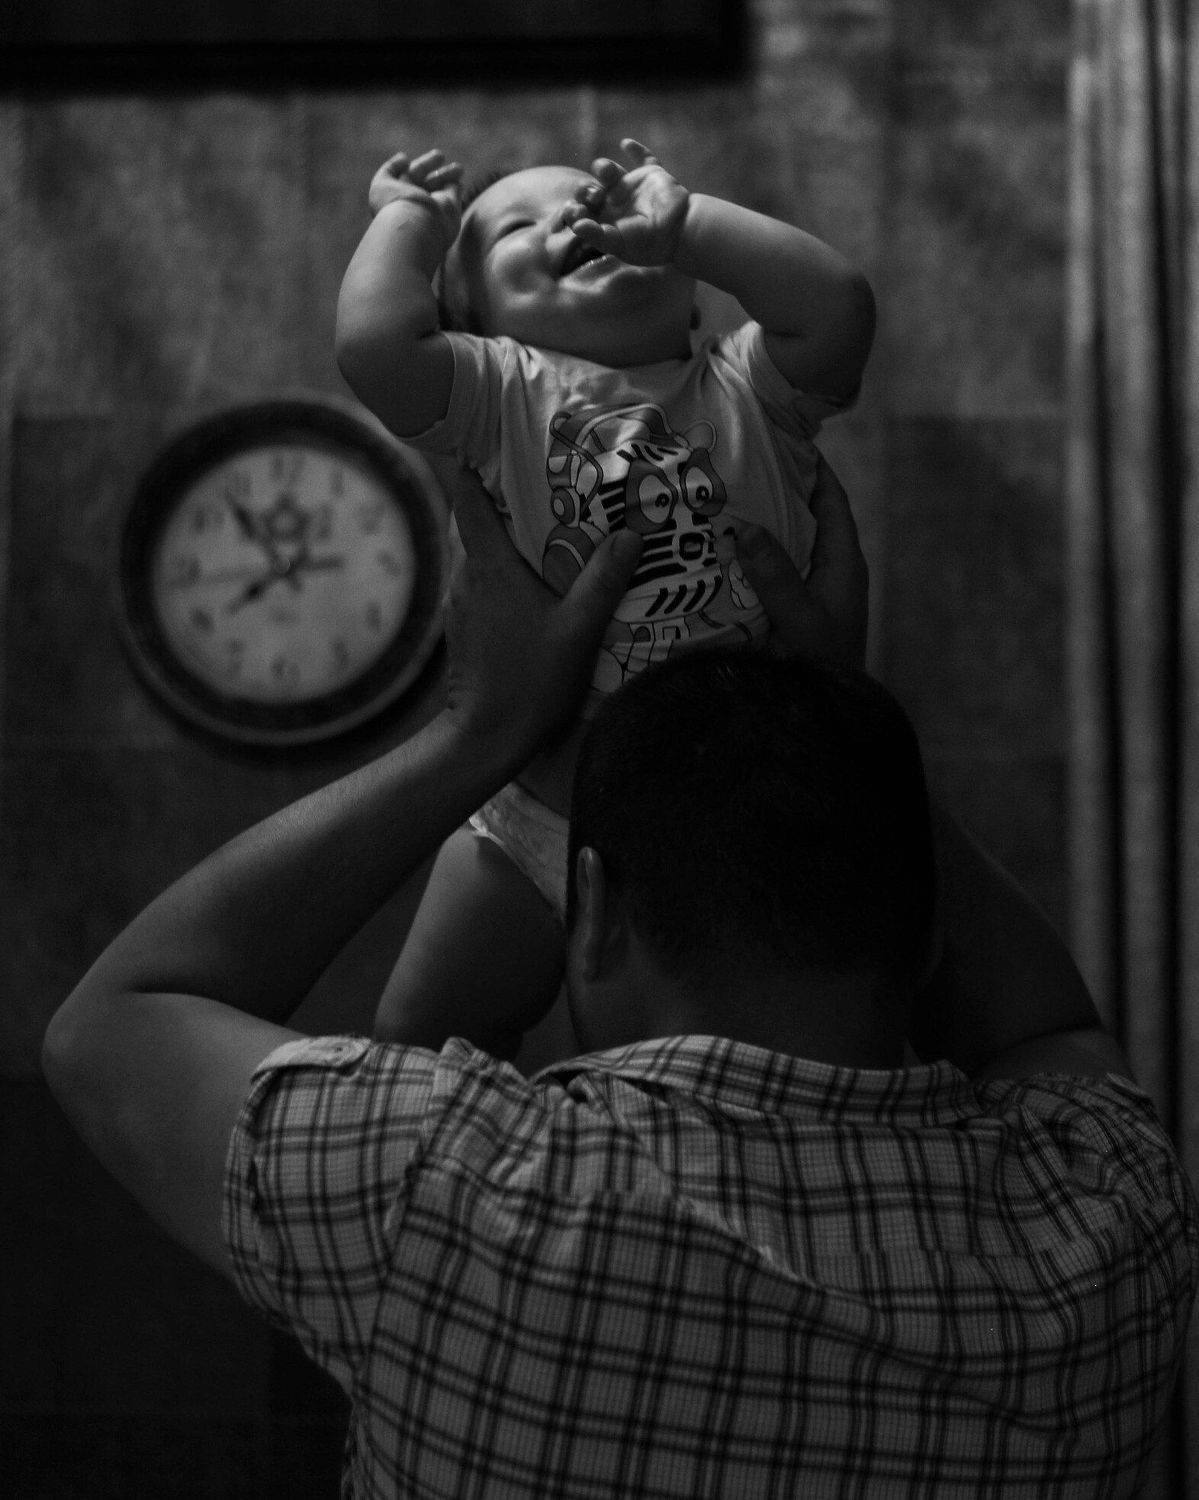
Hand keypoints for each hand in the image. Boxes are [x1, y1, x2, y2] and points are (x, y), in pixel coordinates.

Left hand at [368, 149, 463, 252]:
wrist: (415, 226)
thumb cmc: (395, 205)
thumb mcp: (381, 184)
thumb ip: (391, 169)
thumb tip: (405, 158)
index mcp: (399, 198)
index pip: (405, 178)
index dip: (405, 167)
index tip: (406, 160)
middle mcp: (417, 203)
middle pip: (423, 181)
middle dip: (430, 167)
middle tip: (440, 155)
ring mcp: (434, 207)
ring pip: (441, 186)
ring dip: (447, 175)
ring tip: (458, 167)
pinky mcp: (451, 207)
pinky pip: (453, 193)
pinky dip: (455, 186)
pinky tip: (458, 180)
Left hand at [443, 473, 641, 754]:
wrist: (484, 738)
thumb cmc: (531, 682)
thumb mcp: (579, 630)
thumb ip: (604, 579)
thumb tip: (631, 532)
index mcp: (490, 566)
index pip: (468, 497)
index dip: (474, 463)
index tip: (495, 440)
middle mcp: (467, 577)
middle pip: (479, 522)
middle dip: (510, 502)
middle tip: (554, 488)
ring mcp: (461, 604)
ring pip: (482, 556)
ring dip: (511, 543)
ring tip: (555, 537)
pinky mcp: (462, 628)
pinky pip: (483, 585)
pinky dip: (506, 575)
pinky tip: (538, 588)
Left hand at [564, 138, 689, 266]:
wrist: (680, 230)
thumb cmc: (648, 243)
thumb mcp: (619, 244)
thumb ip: (596, 236)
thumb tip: (576, 226)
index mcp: (606, 222)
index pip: (583, 212)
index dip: (574, 209)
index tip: (573, 209)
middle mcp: (616, 204)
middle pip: (591, 190)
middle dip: (586, 189)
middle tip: (592, 193)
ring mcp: (632, 187)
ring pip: (609, 171)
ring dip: (603, 167)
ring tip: (607, 172)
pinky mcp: (650, 174)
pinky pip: (643, 158)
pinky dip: (636, 150)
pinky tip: (626, 144)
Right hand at [733, 457, 867, 667]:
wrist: (825, 717)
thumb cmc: (820, 666)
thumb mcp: (798, 618)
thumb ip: (774, 575)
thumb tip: (747, 527)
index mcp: (843, 563)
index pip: (831, 500)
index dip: (812, 468)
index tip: (783, 439)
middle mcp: (831, 571)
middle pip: (807, 517)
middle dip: (778, 492)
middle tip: (739, 466)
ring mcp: (814, 592)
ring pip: (788, 544)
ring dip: (762, 525)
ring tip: (723, 501)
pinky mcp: (795, 611)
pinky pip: (774, 572)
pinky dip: (753, 557)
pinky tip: (721, 551)